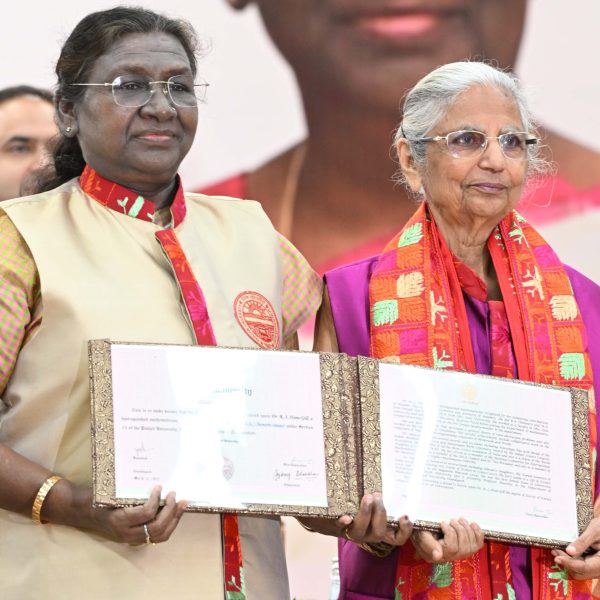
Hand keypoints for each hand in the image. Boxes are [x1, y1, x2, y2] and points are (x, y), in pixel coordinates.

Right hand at [67, 485, 186, 544]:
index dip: (156, 500)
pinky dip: (169, 525)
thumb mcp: (111, 492)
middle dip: (170, 510)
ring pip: (160, 535)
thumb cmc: (97, 497)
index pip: (145, 514)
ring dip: (174, 519)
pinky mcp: (135, 539)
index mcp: (119, 521)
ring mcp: (131, 538)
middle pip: (157, 527)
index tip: (160, 487)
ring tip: (182, 504)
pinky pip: (157, 537)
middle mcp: (126, 533)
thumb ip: (131, 492)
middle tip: (175, 494)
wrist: (83, 511)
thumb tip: (156, 483)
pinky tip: (175, 513)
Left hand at [298, 493, 411, 545]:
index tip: (404, 515)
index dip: (404, 531)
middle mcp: (366, 534)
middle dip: (380, 514)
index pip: (396, 538)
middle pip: (379, 533)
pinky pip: (339, 527)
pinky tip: (345, 517)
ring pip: (361, 531)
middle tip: (377, 496)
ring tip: (367, 498)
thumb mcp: (370, 502)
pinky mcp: (334, 527)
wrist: (326, 515)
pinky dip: (342, 522)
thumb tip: (398, 471)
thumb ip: (380, 496)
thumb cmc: (354, 505)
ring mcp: (350, 531)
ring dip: (365, 514)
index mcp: (377, 528)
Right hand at [412, 518, 483, 562]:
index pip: (451, 548)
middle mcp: (450, 558)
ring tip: (460, 520)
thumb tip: (437, 555)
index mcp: (437, 555)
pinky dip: (478, 534)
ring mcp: (459, 554)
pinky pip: (478, 545)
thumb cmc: (421, 531)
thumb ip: (427, 543)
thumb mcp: (419, 534)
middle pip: (463, 547)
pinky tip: (473, 525)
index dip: (450, 533)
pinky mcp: (467, 549)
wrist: (425, 529)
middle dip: (459, 530)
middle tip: (453, 520)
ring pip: (471, 546)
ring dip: (467, 529)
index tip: (443, 522)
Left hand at [552, 517, 599, 578]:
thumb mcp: (595, 530)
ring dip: (568, 562)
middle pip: (580, 572)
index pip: (584, 568)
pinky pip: (581, 565)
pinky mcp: (593, 562)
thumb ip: (583, 542)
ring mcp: (596, 566)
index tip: (557, 558)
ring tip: (557, 550)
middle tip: (555, 551)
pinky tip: (565, 551)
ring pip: (580, 570)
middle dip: (566, 563)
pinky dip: (572, 560)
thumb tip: (569, 551)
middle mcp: (599, 568)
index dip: (569, 564)